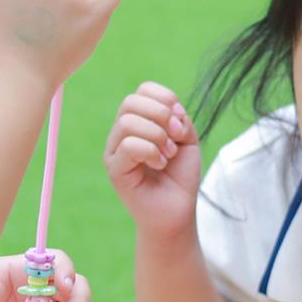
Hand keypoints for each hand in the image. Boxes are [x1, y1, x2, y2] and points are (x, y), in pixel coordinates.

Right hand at [105, 83, 201, 239]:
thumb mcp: (188, 140)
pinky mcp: (114, 170)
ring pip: (128, 122)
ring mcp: (113, 151)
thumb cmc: (180, 177)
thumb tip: (170, 110)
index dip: (165, 98)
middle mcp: (120, 133)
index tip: (180, 122)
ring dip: (157, 136)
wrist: (177, 211)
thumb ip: (180, 119)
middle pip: (131, 101)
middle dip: (162, 115)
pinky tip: (159, 165)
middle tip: (175, 139)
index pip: (142, 90)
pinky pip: (128, 146)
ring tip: (168, 155)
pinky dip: (151, 152)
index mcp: (137, 121)